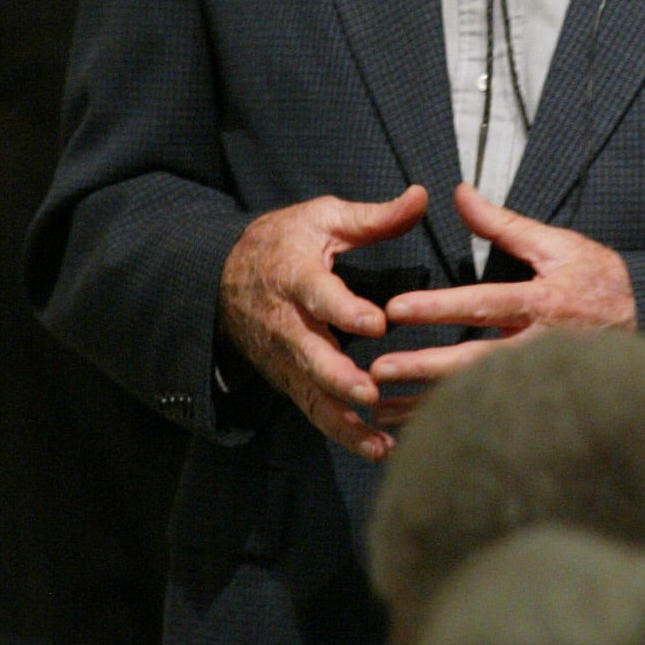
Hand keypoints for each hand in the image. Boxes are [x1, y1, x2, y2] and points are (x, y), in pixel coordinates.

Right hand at [218, 184, 427, 460]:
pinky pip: (314, 409)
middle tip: (368, 392)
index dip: (345, 309)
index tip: (378, 322)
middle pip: (308, 353)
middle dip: (337, 376)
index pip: (318, 294)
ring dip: (343, 419)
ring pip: (311, 392)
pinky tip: (378, 448)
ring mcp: (284, 356)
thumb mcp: (322, 218)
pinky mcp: (289, 379)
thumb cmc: (285, 242)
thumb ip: (373, 217)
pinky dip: (342, 431)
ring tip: (378, 439)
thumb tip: (420, 196)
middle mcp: (285, 322)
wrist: (225, 276)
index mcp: (294, 274)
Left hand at [368, 183, 635, 423]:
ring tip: (381, 406)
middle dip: (423, 367)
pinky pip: (488, 411)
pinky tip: (414, 425)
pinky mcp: (538, 396)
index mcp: (543, 302)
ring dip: (428, 402)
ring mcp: (539, 377)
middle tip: (377, 370)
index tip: (397, 309)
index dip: (438, 307)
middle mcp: (539, 345)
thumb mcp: (558, 244)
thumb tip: (460, 193)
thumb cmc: (598, 279)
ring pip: (477, 394)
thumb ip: (504, 224)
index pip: (482, 304)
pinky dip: (451, 418)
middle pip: (473, 361)